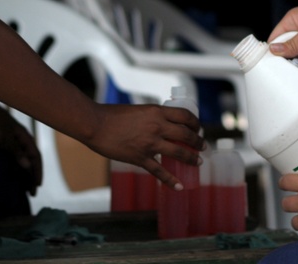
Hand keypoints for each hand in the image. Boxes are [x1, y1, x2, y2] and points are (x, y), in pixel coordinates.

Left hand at [0, 101, 42, 194]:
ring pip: (22, 160)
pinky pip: (13, 159)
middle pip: (30, 160)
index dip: (37, 171)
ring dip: (24, 174)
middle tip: (31, 192)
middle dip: (32, 176)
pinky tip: (12, 177)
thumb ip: (15, 151)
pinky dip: (14, 169)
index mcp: (24, 137)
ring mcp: (13, 141)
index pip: (36, 156)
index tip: (37, 185)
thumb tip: (28, 165)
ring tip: (23, 188)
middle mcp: (21, 140)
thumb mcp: (4, 137)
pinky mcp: (4, 143)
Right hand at [86, 103, 202, 189]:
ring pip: (178, 153)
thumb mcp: (138, 110)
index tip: (197, 127)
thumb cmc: (112, 115)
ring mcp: (150, 144)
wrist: (95, 124)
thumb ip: (151, 117)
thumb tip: (161, 124)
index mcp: (156, 112)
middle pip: (186, 135)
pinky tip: (179, 186)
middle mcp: (157, 127)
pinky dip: (171, 180)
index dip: (195, 122)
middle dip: (197, 141)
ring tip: (198, 162)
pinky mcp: (140, 158)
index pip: (184, 116)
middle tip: (202, 146)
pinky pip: (160, 171)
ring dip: (191, 158)